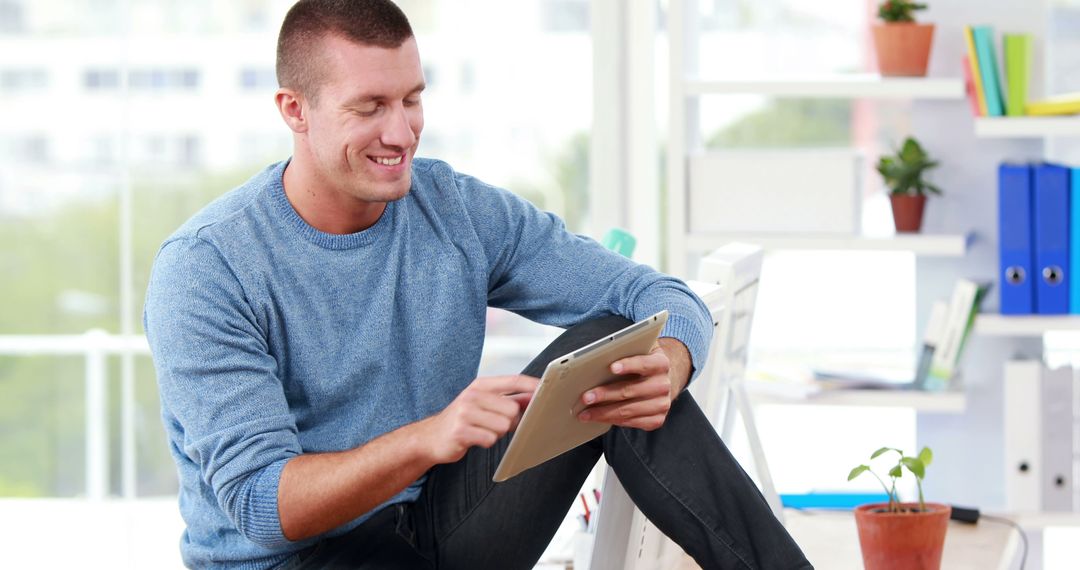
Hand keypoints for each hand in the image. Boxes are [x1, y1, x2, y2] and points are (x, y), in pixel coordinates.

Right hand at [421, 375, 537, 463]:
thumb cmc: (462, 419)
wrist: (430, 437)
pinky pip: (489, 439)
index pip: (513, 380)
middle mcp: (472, 395)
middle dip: (510, 421)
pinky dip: (487, 442)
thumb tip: (535, 396)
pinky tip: (476, 439)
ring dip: (497, 433)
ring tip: (483, 431)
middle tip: (496, 424)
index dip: (532, 385)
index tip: (548, 389)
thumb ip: (508, 399)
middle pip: (512, 409)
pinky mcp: (461, 431)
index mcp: (480, 385)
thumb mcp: (483, 403)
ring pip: (503, 425)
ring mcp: (465, 412)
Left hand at [577, 338, 691, 430]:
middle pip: (630, 391)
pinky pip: (631, 422)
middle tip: (586, 397)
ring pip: (628, 410)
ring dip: (604, 412)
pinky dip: (612, 421)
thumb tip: (599, 354)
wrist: (661, 381)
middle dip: (605, 395)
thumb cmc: (643, 364)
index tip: (612, 367)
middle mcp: (664, 385)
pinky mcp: (657, 419)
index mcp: (661, 364)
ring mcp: (662, 404)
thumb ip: (626, 349)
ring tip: (585, 412)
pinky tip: (599, 418)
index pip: (644, 364)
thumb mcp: (640, 350)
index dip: (628, 365)